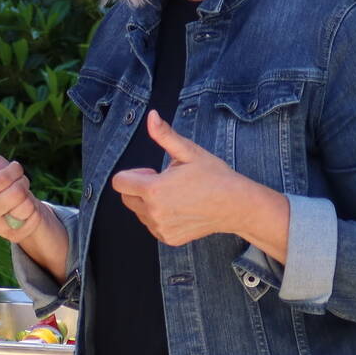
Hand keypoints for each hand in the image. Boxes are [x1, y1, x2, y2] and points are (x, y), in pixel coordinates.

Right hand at [0, 129, 46, 242]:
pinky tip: (22, 212)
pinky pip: (29, 217)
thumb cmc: (1, 180)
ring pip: (24, 204)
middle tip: (17, 183)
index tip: (13, 169)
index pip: (1, 178)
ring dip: (28, 196)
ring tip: (19, 197)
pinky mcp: (11, 234)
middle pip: (15, 192)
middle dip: (22, 182)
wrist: (16, 203)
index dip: (14, 170)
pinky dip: (31, 210)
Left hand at [108, 111, 252, 245]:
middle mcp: (153, 212)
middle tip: (166, 183)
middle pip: (126, 198)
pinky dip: (160, 217)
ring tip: (176, 196)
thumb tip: (151, 116)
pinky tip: (180, 209)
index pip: (119, 182)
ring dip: (149, 204)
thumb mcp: (189, 152)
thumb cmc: (214, 176)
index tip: (152, 173)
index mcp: (154, 189)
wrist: (236, 205)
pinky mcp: (168, 238)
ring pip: (139, 213)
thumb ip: (165, 135)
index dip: (134, 174)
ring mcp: (160, 228)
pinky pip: (152, 226)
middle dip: (139, 188)